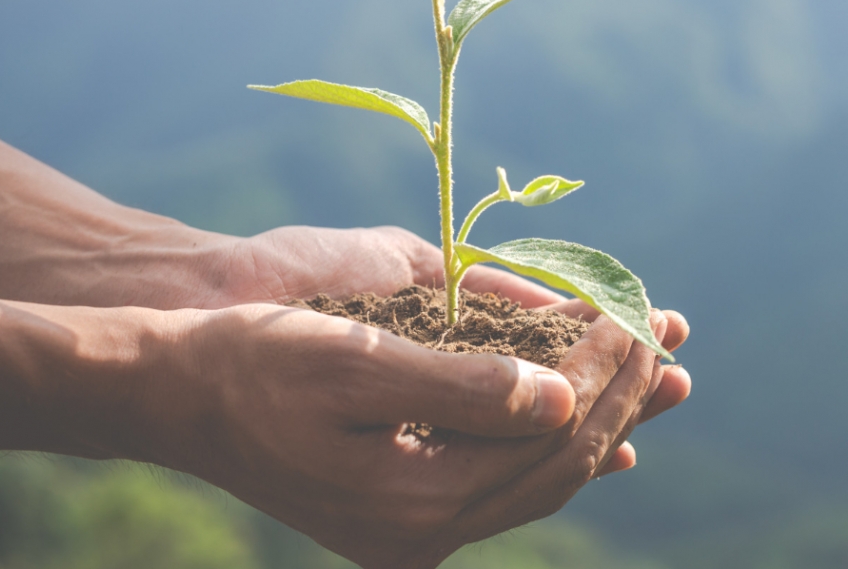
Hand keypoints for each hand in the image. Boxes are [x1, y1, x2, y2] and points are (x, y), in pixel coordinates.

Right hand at [156, 302, 671, 568]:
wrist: (176, 396)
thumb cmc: (256, 362)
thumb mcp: (356, 361)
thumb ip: (464, 387)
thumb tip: (562, 398)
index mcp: (413, 501)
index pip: (550, 438)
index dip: (605, 374)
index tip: (639, 314)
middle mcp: (422, 533)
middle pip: (559, 466)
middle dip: (622, 396)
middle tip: (670, 337)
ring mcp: (413, 532)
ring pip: (542, 479)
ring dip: (604, 420)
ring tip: (662, 376)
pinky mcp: (405, 514)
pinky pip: (508, 487)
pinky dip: (559, 452)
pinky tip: (603, 436)